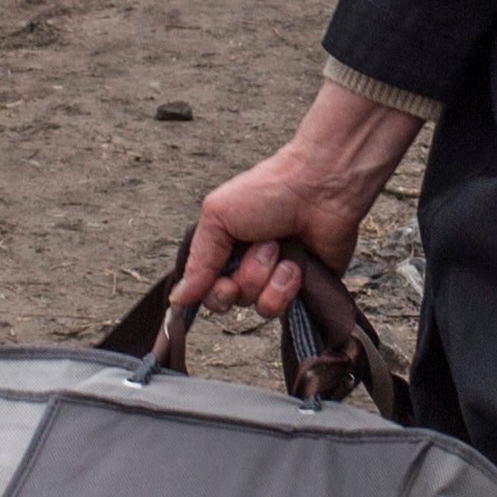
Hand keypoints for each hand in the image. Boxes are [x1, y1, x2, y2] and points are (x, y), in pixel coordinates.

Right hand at [176, 80, 425, 317]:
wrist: (319, 188)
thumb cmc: (267, 192)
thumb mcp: (218, 217)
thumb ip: (198, 261)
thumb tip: (178, 299)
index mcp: (225, 249)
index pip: (207, 290)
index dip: (213, 292)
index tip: (224, 280)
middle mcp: (248, 266)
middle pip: (231, 301)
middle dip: (244, 278)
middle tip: (259, 249)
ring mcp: (277, 279)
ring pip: (259, 307)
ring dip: (267, 277)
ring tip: (279, 247)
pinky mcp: (304, 288)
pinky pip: (286, 308)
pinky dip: (287, 286)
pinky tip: (296, 264)